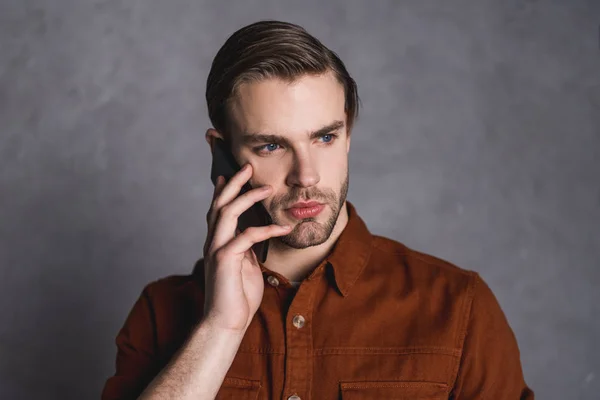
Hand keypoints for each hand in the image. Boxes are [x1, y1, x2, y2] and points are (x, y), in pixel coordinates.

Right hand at [202, 163, 291, 332]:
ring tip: (266, 187)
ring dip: (247, 197)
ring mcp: (216, 249)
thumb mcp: (246, 265)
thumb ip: (246, 247)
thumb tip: (255, 232)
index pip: (218, 210)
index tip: (229, 173)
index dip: (223, 190)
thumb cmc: (237, 296)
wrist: (226, 322)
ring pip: (227, 213)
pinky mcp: (224, 259)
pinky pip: (247, 236)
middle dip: (234, 183)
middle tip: (248, 166)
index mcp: (217, 242)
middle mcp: (213, 242)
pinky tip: (283, 228)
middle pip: (219, 204)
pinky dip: (266, 229)